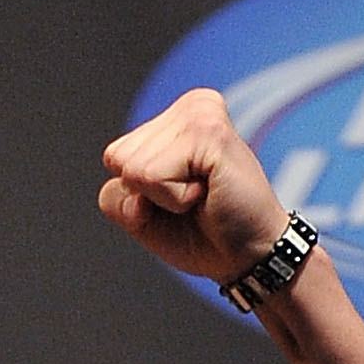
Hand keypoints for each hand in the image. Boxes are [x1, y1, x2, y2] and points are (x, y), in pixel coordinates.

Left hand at [99, 90, 289, 287]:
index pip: (114, 157)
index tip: (180, 197)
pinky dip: (175, 200)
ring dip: (165, 198)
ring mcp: (199, 113)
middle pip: (118, 160)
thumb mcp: (143, 218)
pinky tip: (208, 193)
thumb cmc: (201, 236)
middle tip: (194, 199)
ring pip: (133, 169)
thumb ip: (116, 197)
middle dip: (149, 195)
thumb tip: (130, 176)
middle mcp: (189, 106)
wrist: (249, 256)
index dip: (138, 194)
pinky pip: (152, 176)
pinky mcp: (209, 130)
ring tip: (203, 196)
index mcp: (175, 118)